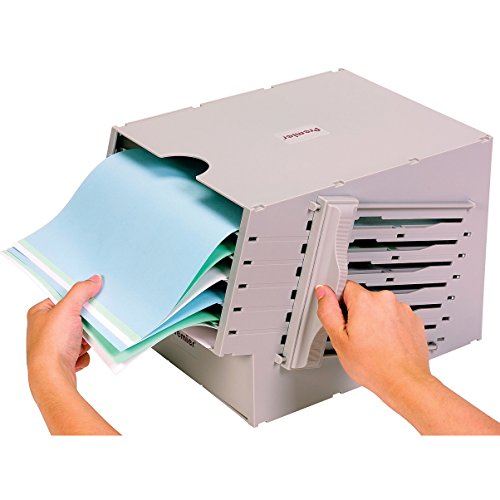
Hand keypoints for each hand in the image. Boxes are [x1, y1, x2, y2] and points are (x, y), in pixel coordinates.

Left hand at [26, 275, 101, 392]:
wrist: (53, 378)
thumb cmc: (51, 346)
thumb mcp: (67, 309)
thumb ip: (81, 291)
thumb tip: (93, 280)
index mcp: (39, 313)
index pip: (62, 297)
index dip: (77, 297)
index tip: (91, 296)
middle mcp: (44, 329)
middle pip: (75, 316)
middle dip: (85, 322)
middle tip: (88, 323)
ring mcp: (53, 345)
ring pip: (80, 334)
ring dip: (86, 339)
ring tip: (82, 343)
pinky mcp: (63, 359)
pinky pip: (82, 350)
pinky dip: (84, 352)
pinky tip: (78, 355)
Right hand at [315, 280, 430, 400]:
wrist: (405, 383)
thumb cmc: (374, 366)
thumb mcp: (339, 340)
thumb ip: (328, 311)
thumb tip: (323, 291)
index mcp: (365, 300)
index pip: (344, 287)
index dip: (339, 305)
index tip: (343, 322)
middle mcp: (386, 300)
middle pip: (363, 299)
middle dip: (358, 315)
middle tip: (356, 338)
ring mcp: (403, 310)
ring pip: (380, 309)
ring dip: (375, 321)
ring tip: (373, 345)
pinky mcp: (414, 321)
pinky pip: (395, 318)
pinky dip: (390, 328)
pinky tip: (386, 345)